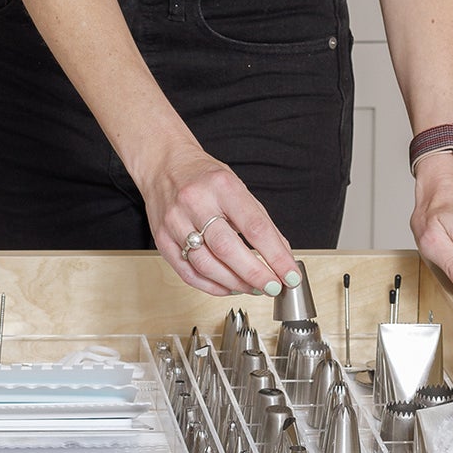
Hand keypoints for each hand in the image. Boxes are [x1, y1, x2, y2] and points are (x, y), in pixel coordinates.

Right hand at [140, 142, 300, 299]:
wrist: (164, 165)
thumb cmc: (204, 177)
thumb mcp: (237, 187)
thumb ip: (260, 221)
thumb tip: (282, 255)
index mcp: (222, 186)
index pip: (254, 226)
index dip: (276, 255)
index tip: (290, 274)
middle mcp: (196, 202)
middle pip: (228, 249)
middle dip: (255, 274)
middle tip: (273, 287)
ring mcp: (175, 222)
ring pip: (207, 265)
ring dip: (235, 283)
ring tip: (253, 288)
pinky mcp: (162, 239)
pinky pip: (188, 272)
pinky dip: (211, 286)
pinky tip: (228, 287)